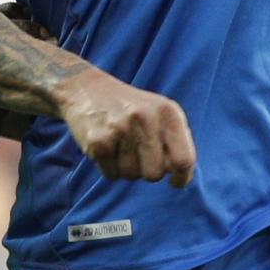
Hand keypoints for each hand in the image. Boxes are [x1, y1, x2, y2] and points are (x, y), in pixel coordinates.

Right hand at [52, 67, 194, 186]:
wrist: (85, 88)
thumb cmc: (130, 108)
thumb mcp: (159, 113)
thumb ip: (175, 141)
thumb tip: (180, 175)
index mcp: (167, 112)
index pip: (183, 159)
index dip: (181, 177)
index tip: (175, 181)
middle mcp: (146, 118)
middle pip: (155, 174)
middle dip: (147, 171)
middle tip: (138, 153)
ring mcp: (121, 129)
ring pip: (131, 176)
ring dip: (125, 167)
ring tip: (119, 145)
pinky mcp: (98, 141)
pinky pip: (111, 175)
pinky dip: (108, 167)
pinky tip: (106, 147)